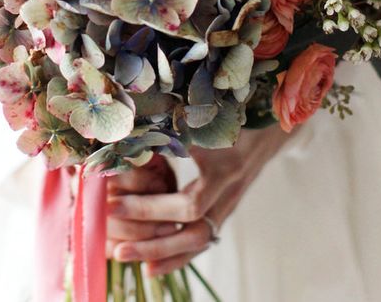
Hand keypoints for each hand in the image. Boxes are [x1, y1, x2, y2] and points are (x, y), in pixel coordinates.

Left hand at [107, 125, 292, 275]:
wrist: (268, 124)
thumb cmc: (229, 115)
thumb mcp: (201, 119)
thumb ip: (167, 131)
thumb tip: (124, 142)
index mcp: (223, 168)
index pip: (187, 204)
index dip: (149, 208)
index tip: (113, 204)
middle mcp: (229, 191)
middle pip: (194, 232)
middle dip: (154, 242)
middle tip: (118, 248)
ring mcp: (229, 203)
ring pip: (199, 242)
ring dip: (163, 254)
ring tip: (127, 257)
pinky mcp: (225, 208)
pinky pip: (203, 239)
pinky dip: (177, 254)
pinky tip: (152, 265)